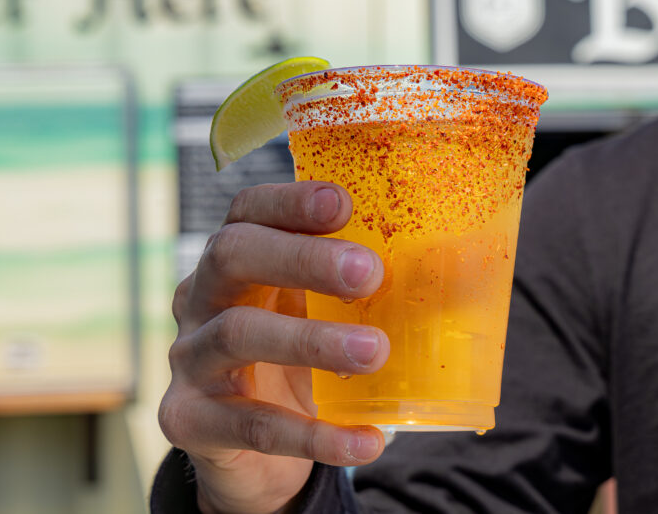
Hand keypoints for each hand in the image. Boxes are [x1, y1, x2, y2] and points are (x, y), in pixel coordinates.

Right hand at [158, 182, 389, 513]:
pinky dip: (315, 435)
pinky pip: (252, 424)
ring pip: (237, 334)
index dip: (289, 201)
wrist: (257, 455)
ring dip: (312, 341)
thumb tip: (467, 272)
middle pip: (232, 254)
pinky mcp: (191, 420)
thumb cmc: (303, 363)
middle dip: (302, 258)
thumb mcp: (331, 318)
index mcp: (238, 258)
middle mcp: (202, 297)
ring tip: (375, 351)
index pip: (249, 210)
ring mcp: (190, 358)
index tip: (344, 204)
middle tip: (368, 273)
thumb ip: (372, 292)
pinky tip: (367, 441)